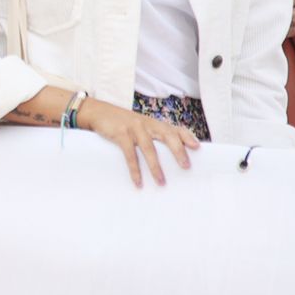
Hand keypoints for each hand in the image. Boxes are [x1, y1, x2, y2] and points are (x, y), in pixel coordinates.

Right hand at [76, 98, 199, 188]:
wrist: (97, 112)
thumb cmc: (120, 123)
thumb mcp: (138, 125)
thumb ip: (151, 135)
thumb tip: (164, 156)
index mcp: (153, 123)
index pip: (174, 128)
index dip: (187, 137)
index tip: (197, 147)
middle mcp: (147, 123)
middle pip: (167, 135)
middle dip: (178, 151)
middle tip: (186, 166)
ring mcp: (134, 128)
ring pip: (149, 148)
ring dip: (156, 167)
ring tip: (161, 182)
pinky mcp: (120, 134)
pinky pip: (130, 154)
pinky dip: (135, 169)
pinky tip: (138, 181)